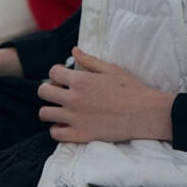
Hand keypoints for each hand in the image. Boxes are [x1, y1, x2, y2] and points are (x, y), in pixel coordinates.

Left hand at [37, 46, 175, 143]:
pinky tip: (67, 124)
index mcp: (81, 80)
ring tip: (62, 108)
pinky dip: (57, 129)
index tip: (64, 76)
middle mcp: (73, 99)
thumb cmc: (130, 88)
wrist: (143, 113)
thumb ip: (89, 60)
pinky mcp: (80, 135)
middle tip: (60, 91)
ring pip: (45, 113)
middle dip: (49, 89)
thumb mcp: (111, 69)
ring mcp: (75, 119)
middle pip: (43, 93)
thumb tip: (74, 51)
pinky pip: (55, 134)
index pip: (53, 72)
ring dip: (51, 109)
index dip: (57, 72)